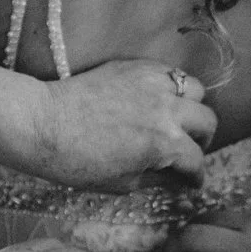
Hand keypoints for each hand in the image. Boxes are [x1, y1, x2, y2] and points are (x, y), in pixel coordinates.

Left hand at [11, 59, 216, 190]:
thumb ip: (156, 179)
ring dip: (192, 108)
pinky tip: (157, 100)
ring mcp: (153, 84)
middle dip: (201, 141)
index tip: (191, 182)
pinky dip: (172, 87)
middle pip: (207, 121)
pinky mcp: (137, 67)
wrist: (42, 124)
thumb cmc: (76, 162)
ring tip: (177, 119)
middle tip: (187, 150)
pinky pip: (171, 72)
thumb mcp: (122, 183)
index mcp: (164, 145)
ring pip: (196, 91)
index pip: (196, 162)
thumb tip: (176, 180)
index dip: (195, 178)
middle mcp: (166, 110)